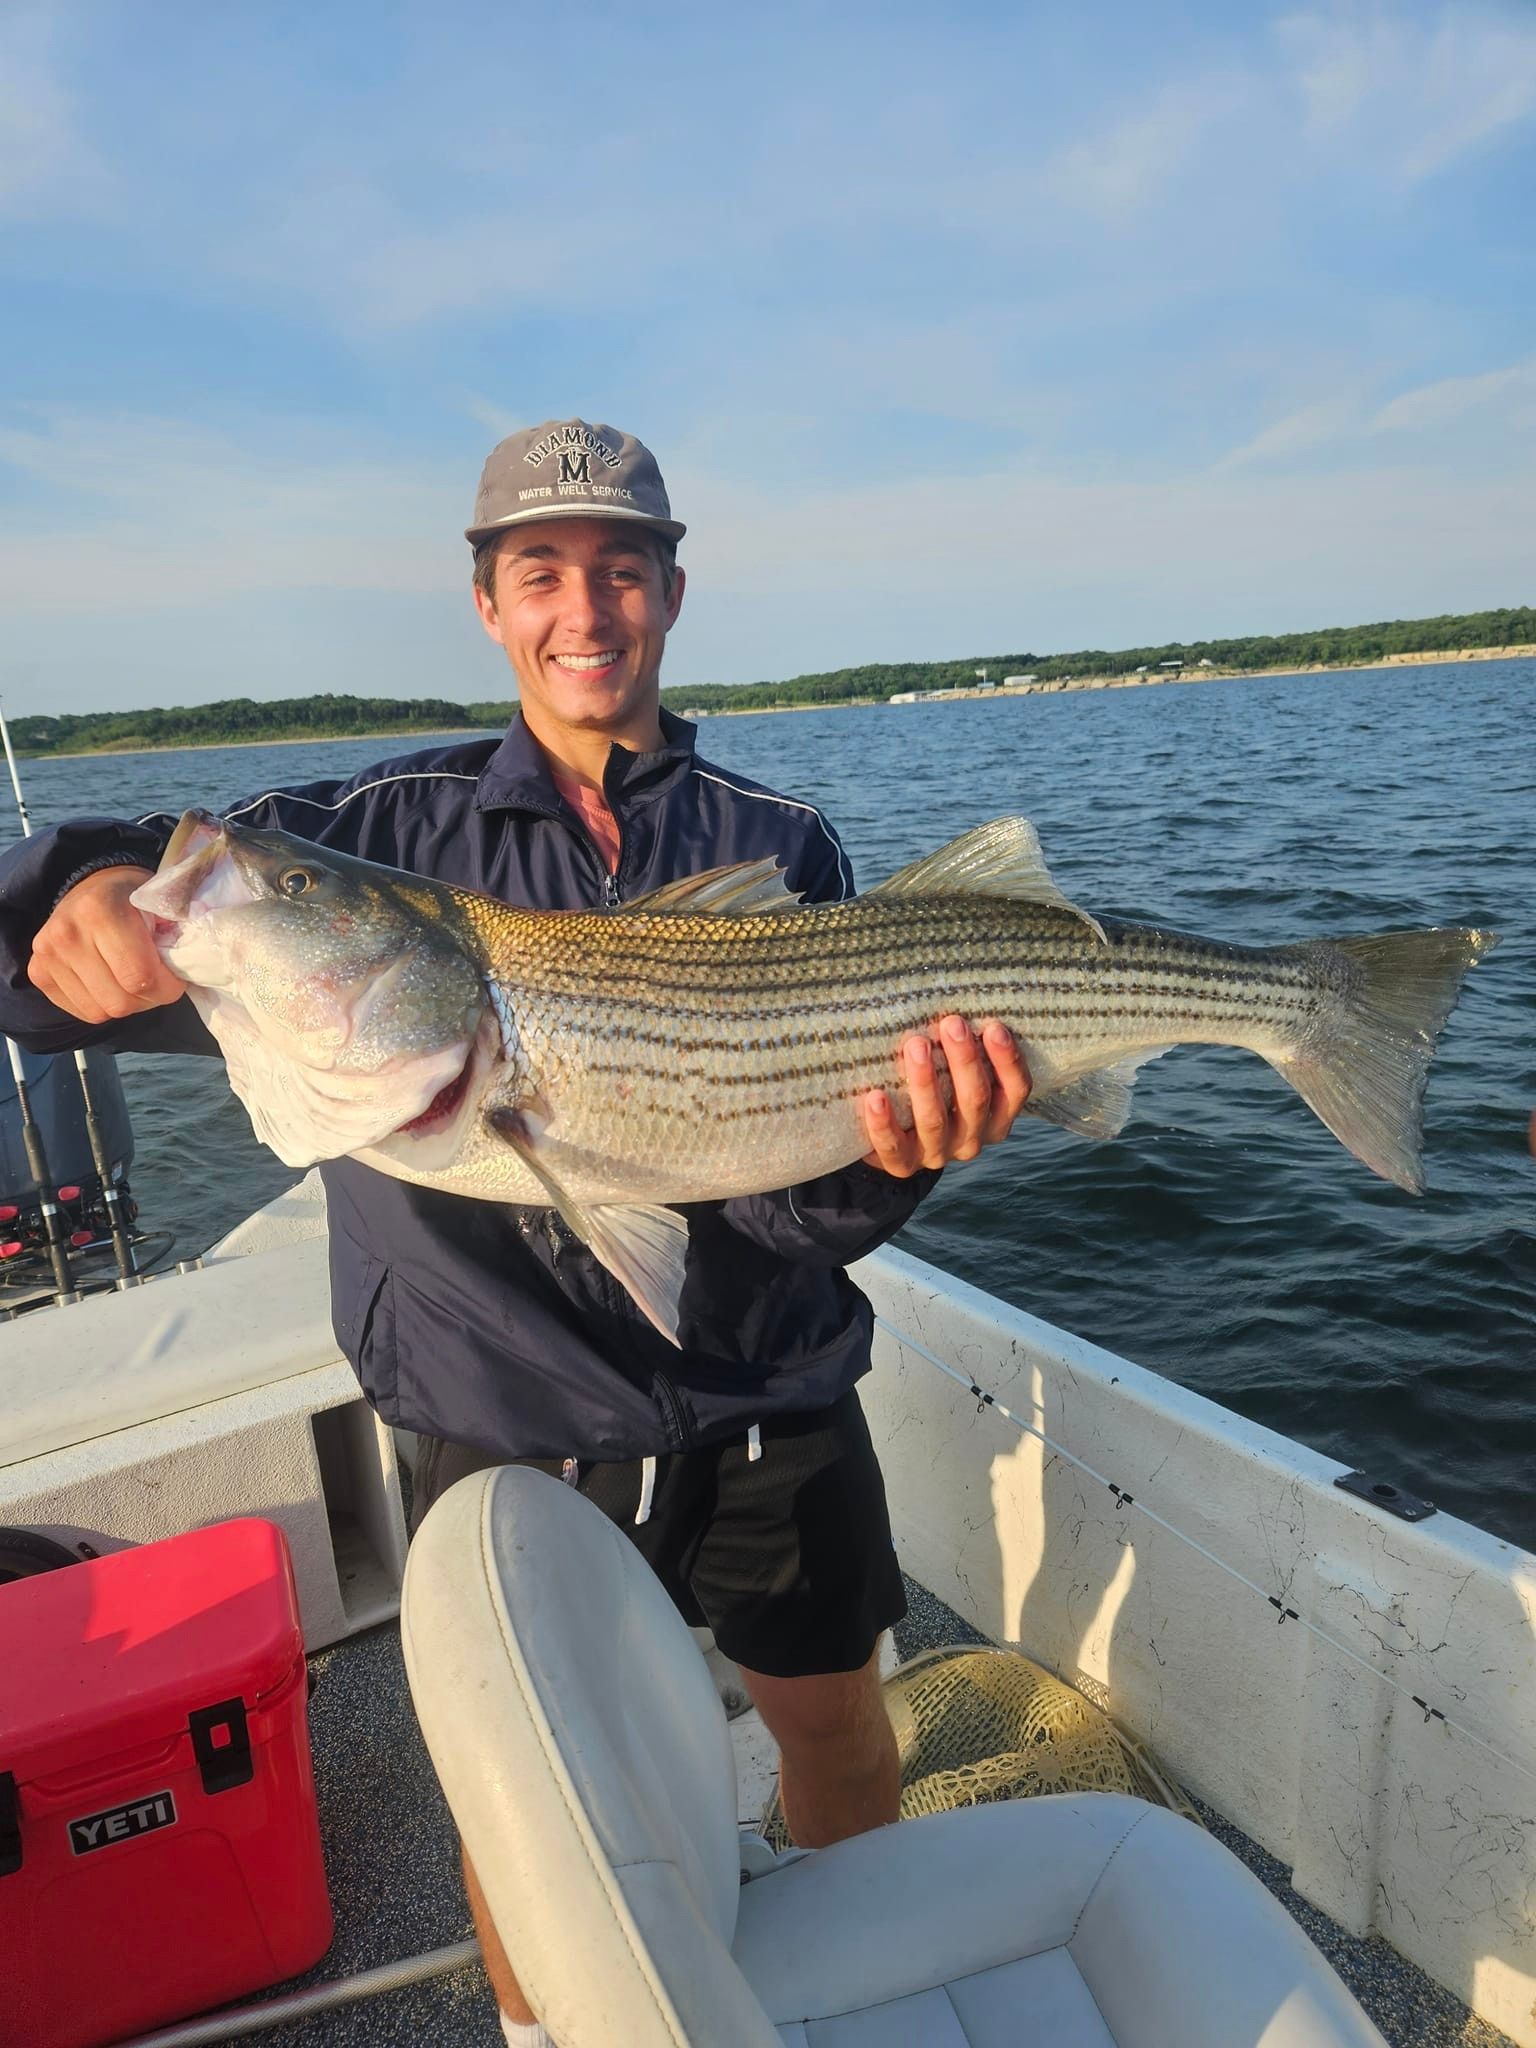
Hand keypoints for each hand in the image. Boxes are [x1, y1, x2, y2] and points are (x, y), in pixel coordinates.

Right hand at [28, 866, 186, 1023]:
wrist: (91, 887)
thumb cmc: (134, 898)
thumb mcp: (162, 903)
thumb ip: (178, 932)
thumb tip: (191, 966)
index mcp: (100, 911)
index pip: (140, 978)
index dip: (168, 987)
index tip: (176, 978)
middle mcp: (67, 934)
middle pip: (121, 1002)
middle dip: (149, 999)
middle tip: (157, 981)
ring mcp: (47, 955)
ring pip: (101, 1012)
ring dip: (126, 1005)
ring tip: (133, 980)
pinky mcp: (38, 973)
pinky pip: (82, 1012)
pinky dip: (103, 1005)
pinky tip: (110, 982)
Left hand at [860, 1017, 1030, 1177]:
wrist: (894, 1140)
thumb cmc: (933, 1090)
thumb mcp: (955, 1074)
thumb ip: (962, 1049)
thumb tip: (958, 992)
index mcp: (996, 1118)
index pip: (1015, 1092)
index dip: (1008, 1061)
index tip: (994, 1027)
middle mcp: (971, 1140)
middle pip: (975, 1101)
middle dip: (964, 1060)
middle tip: (951, 1023)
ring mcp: (937, 1155)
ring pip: (935, 1121)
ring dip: (926, 1082)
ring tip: (916, 1046)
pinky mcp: (902, 1165)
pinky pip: (893, 1147)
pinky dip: (884, 1122)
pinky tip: (875, 1096)